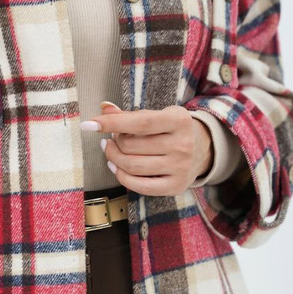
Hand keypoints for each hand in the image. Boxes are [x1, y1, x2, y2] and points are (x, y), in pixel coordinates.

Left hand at [80, 102, 213, 196]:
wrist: (203, 149)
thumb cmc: (172, 129)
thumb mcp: (158, 115)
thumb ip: (130, 114)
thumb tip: (104, 107)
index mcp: (179, 120)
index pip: (140, 122)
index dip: (112, 123)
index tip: (89, 124)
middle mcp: (182, 144)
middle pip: (132, 146)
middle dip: (114, 141)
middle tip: (111, 138)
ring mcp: (180, 168)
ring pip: (132, 166)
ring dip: (113, 158)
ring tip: (110, 151)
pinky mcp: (175, 186)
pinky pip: (140, 186)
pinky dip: (122, 176)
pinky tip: (116, 167)